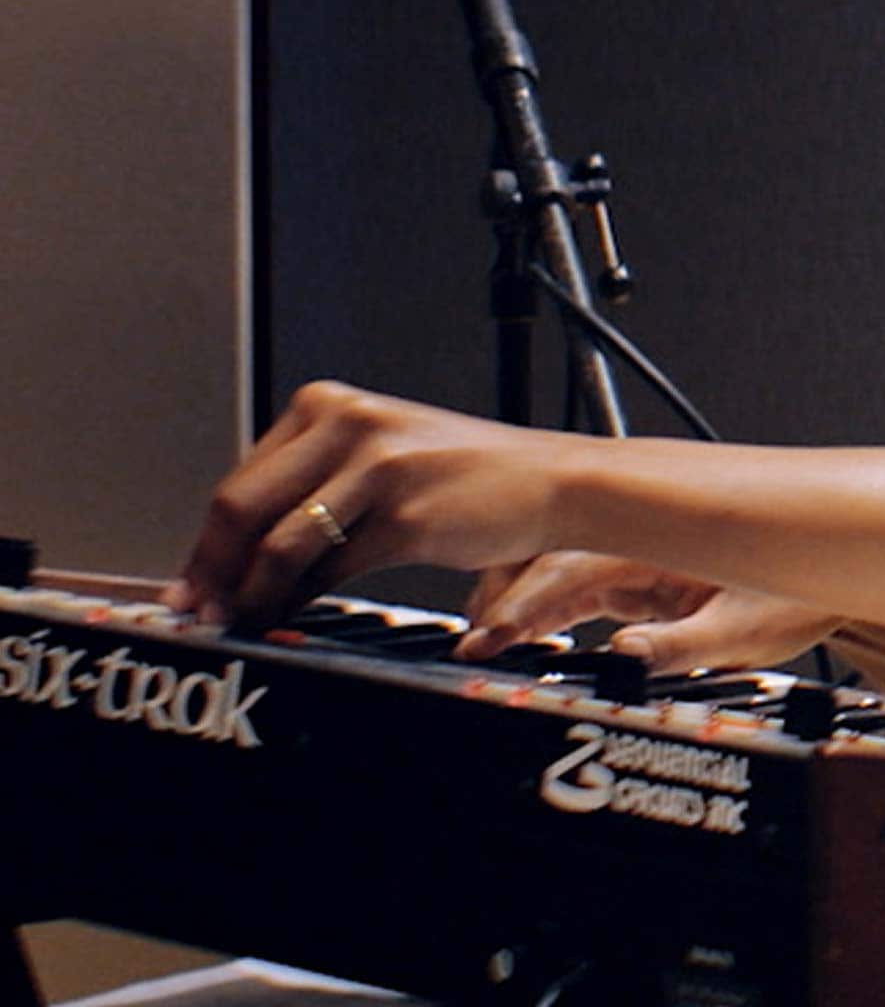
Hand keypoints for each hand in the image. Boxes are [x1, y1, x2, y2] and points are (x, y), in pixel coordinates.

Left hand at [169, 381, 589, 625]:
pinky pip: (329, 568)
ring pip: (279, 543)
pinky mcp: (406, 516)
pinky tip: (290, 615)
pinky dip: (297, 600)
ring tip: (242, 622)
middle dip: (211, 571)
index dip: (207, 542)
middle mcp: (348, 424)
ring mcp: (378, 468)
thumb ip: (313, 485)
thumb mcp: (379, 459)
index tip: (192, 584)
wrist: (550, 481)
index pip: (242, 480)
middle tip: (197, 612)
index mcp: (330, 406)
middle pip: (243, 507)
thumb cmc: (466, 477)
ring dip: (250, 594)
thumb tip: (237, 552)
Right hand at [458, 551, 842, 672]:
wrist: (823, 586)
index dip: (523, 602)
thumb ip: (681, 645)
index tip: (488, 636)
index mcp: (660, 542)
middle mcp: (638, 539)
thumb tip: (624, 655)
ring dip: (514, 601)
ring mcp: (630, 555)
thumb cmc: (791, 602)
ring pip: (549, 567)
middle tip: (471, 644)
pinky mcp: (630, 577)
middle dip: (500, 595)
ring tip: (485, 642)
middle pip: (545, 555)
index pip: (571, 566)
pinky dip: (539, 610)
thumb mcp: (742, 631)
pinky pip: (569, 585)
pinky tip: (519, 637)